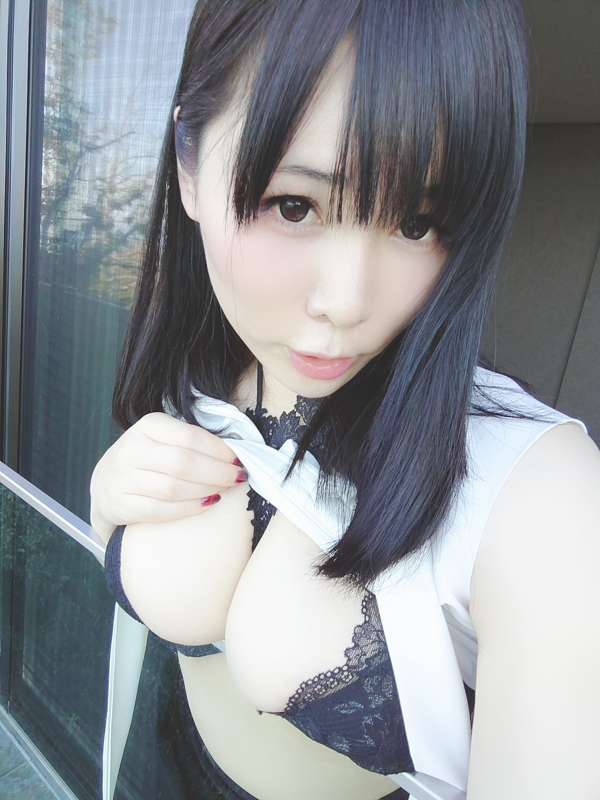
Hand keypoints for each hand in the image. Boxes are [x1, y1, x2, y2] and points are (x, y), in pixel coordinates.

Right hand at [89, 412, 246, 544]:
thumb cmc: (147, 457)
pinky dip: (189, 508)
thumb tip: (235, 452)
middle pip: (184, 463)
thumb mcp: (163, 438)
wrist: (105, 483)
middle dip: (218, 472)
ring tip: (224, 490)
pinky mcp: (122, 505)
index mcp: (148, 426)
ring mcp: (124, 478)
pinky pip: (161, 510)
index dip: (219, 450)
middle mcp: (132, 449)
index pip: (190, 436)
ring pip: (173, 488)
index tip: (238, 459)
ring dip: (206, 490)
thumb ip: (191, 440)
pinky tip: (207, 504)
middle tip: (238, 478)